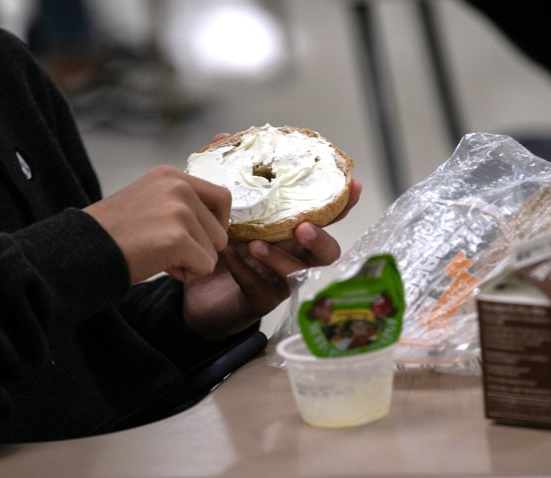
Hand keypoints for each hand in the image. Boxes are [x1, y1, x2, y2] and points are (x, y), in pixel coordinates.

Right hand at [84, 165, 230, 283]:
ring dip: (191, 261)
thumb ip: (180, 204)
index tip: (193, 237)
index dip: (214, 224)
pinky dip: (186, 274)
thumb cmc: (114, 234)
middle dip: (199, 247)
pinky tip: (159, 265)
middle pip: (220, 230)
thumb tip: (218, 224)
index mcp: (172, 176)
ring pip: (214, 250)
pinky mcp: (178, 238)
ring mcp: (179, 211)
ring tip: (158, 255)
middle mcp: (179, 187)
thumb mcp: (149, 202)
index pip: (222, 198)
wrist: (81, 250)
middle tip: (165, 249)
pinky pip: (205, 266)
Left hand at [183, 178, 362, 341]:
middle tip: (302, 227)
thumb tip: (222, 137)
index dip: (344, 203)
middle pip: (327, 253)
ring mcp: (281, 280)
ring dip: (279, 257)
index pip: (327, 216)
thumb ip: (227, 174)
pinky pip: (260, 287)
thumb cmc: (220, 241)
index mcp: (294, 230)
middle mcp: (296, 255)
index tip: (354, 185)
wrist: (197, 284)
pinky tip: (229, 256)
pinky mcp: (260, 300)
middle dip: (319, 240)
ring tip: (256, 244)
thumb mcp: (222, 205)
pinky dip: (245, 270)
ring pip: (296, 274)